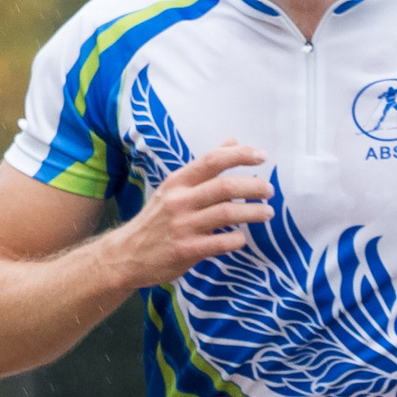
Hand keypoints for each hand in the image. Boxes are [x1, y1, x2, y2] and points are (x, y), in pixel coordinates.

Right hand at [123, 139, 271, 285]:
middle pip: (224, 187)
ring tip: (267, 213)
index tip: (262, 156)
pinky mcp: (186, 250)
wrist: (126, 255)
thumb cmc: (156, 219)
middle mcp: (180, 201)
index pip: (211, 160)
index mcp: (178, 182)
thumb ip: (204, 168)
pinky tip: (242, 238)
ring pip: (227, 214)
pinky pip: (221, 242)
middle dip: (253, 187)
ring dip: (253, 212)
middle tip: (269, 190)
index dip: (239, 156)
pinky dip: (237, 239)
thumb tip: (232, 141)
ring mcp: (183, 226)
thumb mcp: (174, 188)